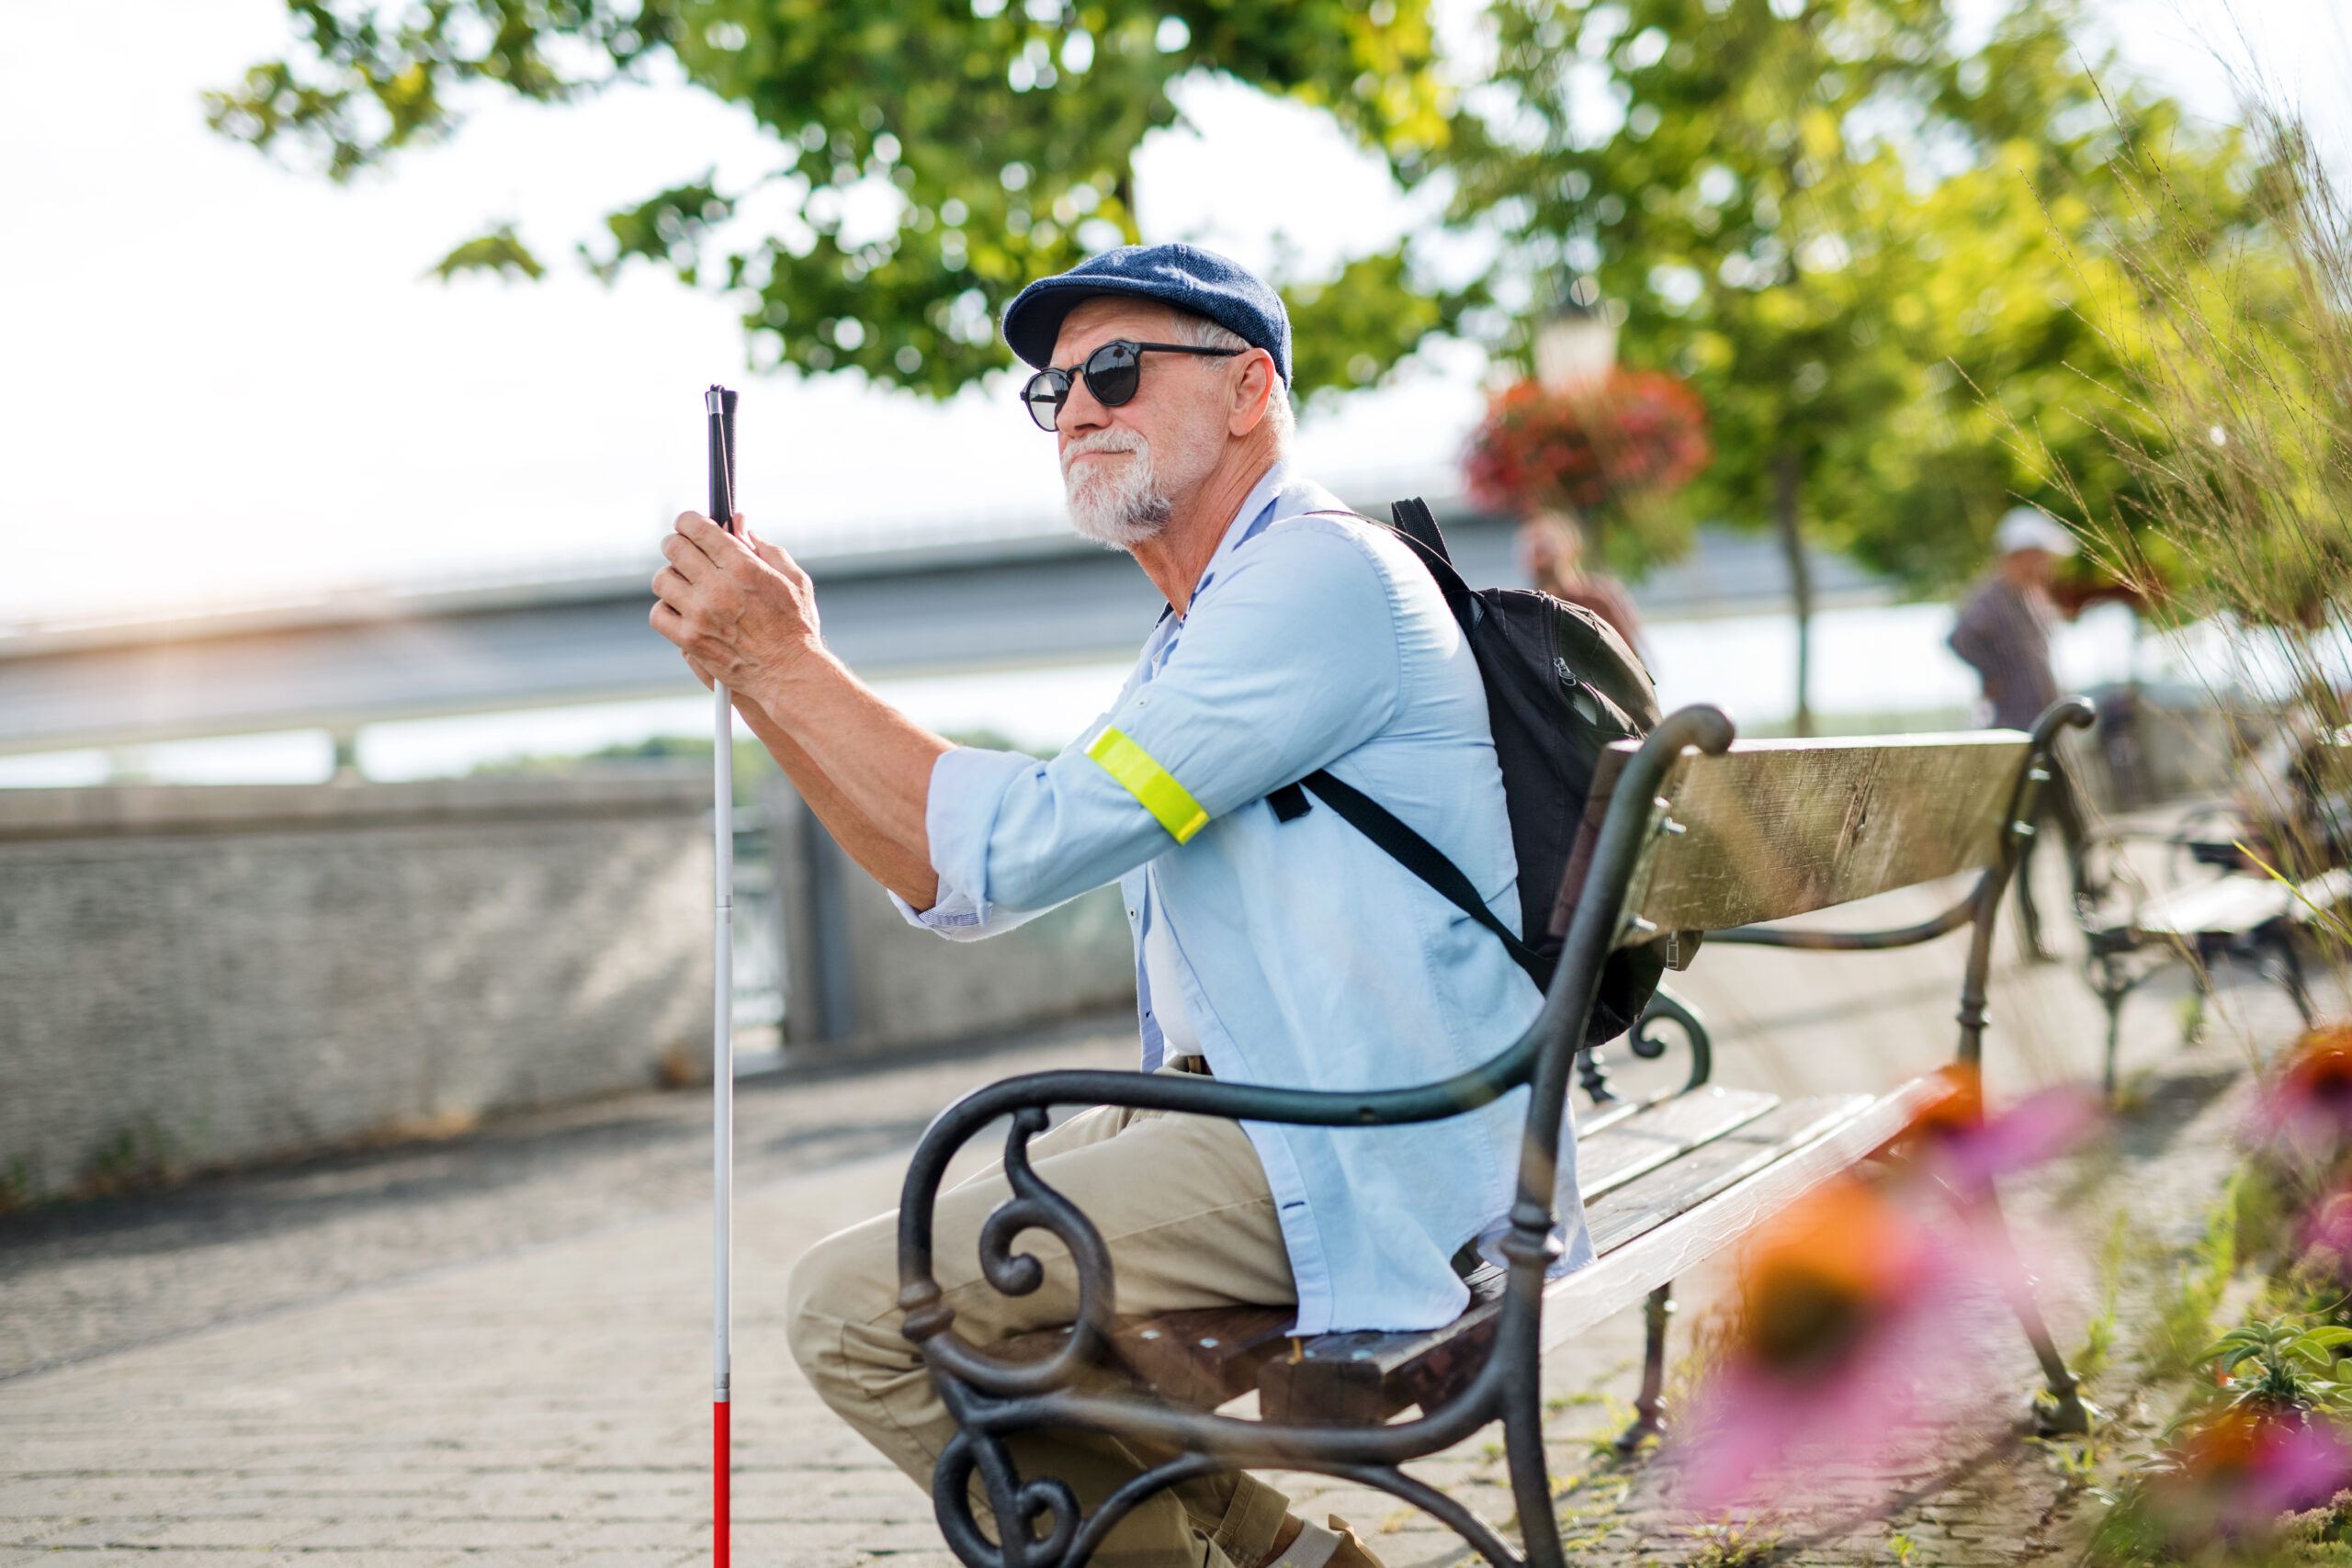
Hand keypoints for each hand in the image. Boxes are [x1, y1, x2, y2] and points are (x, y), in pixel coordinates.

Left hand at [650, 513, 821, 703]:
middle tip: (684, 551)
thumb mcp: (792, 579)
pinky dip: (666, 610)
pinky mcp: (690, 640)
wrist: (791, 674)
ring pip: (662, 579)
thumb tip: (737, 524)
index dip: (688, 521)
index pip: (698, 528)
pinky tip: (681, 611)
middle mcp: (719, 587)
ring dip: (671, 578)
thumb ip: (764, 548)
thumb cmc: (796, 626)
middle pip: (673, 548)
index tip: (688, 524)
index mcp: (744, 567)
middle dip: (677, 544)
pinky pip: (658, 614)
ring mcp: (700, 615)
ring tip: (685, 585)